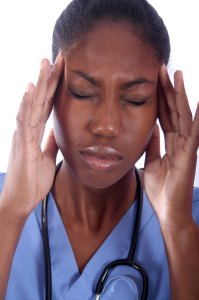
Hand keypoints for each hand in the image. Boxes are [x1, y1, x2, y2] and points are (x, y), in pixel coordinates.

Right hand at [0, 54, 64, 220]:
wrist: (22, 200)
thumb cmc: (33, 179)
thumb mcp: (48, 156)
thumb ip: (52, 141)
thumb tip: (59, 129)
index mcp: (37, 132)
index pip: (48, 105)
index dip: (55, 88)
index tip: (63, 71)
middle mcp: (29, 129)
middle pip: (40, 99)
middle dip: (48, 78)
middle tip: (56, 57)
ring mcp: (24, 135)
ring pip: (32, 104)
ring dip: (38, 84)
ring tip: (43, 63)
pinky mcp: (21, 144)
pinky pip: (24, 121)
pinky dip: (26, 104)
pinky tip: (30, 89)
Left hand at [144, 64, 198, 228]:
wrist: (168, 210)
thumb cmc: (161, 189)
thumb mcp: (150, 162)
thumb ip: (152, 145)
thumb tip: (149, 130)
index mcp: (170, 143)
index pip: (164, 115)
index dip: (159, 98)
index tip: (153, 81)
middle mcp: (180, 141)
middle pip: (173, 110)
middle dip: (167, 90)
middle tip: (162, 69)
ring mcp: (187, 146)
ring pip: (183, 115)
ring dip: (180, 95)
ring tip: (176, 75)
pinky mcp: (190, 153)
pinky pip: (194, 131)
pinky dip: (197, 116)